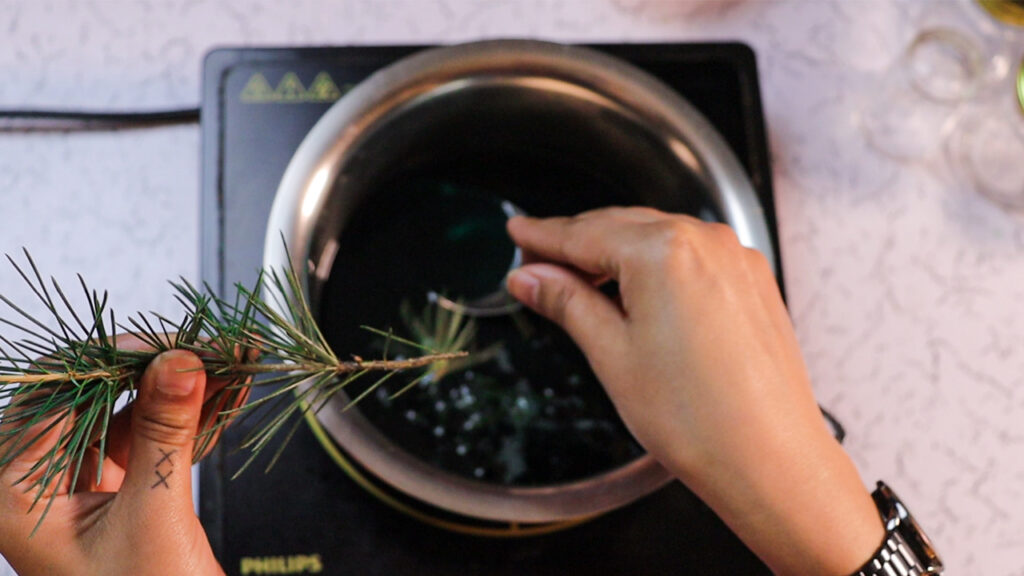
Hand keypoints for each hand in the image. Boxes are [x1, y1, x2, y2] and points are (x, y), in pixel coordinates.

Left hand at [0, 342, 229, 575]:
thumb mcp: (154, 515)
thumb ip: (165, 431)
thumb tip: (180, 360)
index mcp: (17, 491)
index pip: (57, 395)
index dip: (116, 362)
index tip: (175, 347)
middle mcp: (40, 482)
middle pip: (95, 395)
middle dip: (159, 369)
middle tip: (214, 352)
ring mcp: (80, 485)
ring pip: (129, 410)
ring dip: (184, 386)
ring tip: (235, 363)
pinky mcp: (119, 490)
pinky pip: (152, 435)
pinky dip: (191, 414)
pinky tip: (229, 392)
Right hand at [505, 207, 882, 575]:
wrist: (770, 459)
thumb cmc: (699, 418)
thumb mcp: (611, 354)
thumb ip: (567, 302)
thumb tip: (531, 278)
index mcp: (664, 251)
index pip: (582, 234)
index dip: (542, 236)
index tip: (519, 232)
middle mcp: (706, 242)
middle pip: (620, 227)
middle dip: (575, 244)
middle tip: (536, 265)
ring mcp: (736, 259)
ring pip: (657, 238)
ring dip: (615, 253)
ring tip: (579, 281)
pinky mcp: (753, 282)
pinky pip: (691, 257)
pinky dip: (656, 265)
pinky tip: (635, 290)